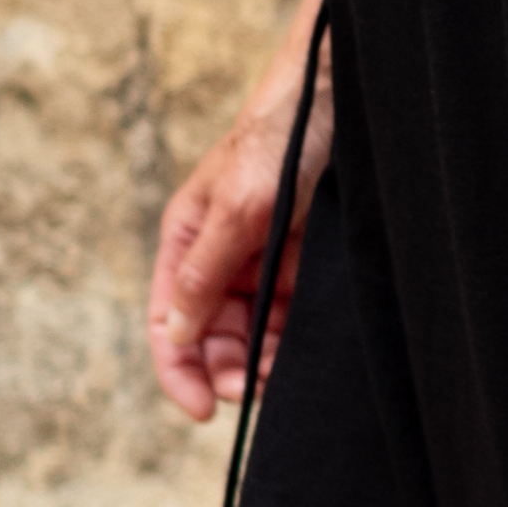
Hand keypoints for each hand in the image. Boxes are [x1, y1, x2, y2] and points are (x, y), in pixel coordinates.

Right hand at [142, 11, 333, 422]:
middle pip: (210, 335)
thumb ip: (206, 273)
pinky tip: (305, 351)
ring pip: (252, 330)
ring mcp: (259, 257)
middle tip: (261, 392)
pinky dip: (292, 337)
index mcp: (186, 239)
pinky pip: (288, 312)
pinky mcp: (298, 257)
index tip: (206, 412)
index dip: (180, 371)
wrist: (339, 94)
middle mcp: (218, 253)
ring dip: (263, 359)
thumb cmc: (279, 137)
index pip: (168, 322)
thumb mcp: (238, 209)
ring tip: (286, 375)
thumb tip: (178, 333)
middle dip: (229, 370)